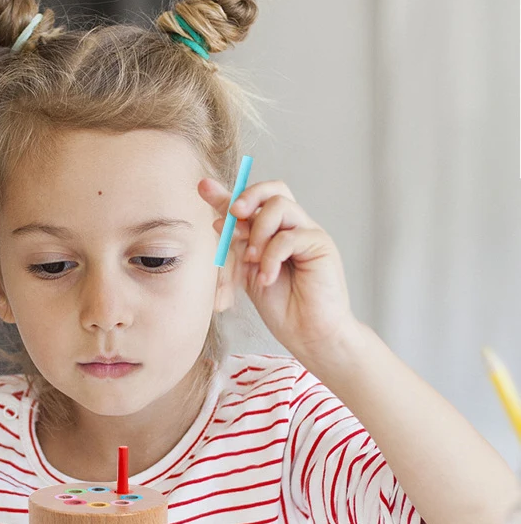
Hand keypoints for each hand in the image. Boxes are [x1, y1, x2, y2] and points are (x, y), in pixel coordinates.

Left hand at [198, 177, 358, 362]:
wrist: (309, 335)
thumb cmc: (283, 308)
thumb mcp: (248, 274)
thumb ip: (237, 247)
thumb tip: (218, 220)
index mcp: (274, 233)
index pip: (252, 204)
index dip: (225, 194)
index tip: (202, 188)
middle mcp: (292, 228)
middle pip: (273, 190)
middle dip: (247, 196)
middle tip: (233, 215)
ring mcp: (308, 234)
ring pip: (280, 205)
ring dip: (257, 231)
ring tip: (252, 260)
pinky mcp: (321, 245)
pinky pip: (288, 237)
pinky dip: (270, 257)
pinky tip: (267, 278)